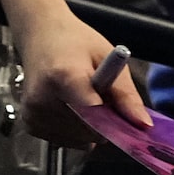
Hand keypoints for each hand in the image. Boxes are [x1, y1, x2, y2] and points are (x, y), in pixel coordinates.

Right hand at [14, 4, 150, 143]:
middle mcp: (43, 98)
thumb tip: (143, 125)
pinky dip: (75, 130)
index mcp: (64, 76)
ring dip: (91, 127)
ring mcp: (33, 113)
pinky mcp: (30, 123)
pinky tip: (71, 107)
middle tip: (104, 98)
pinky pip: (65, 140)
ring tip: (84, 99)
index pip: (93, 114)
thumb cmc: (75, 42)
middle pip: (89, 131)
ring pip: (80, 139)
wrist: (40, 35)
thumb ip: (126, 95)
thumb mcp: (107, 57)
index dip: (114, 121)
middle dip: (105, 122)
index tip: (127, 121)